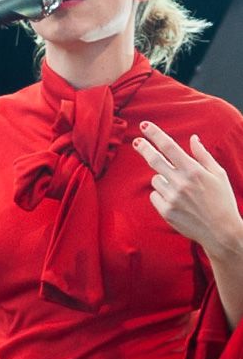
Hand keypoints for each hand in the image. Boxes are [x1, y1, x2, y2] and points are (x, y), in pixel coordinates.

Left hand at [133, 121, 242, 258]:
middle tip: (136, 142)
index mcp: (194, 171)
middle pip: (154, 160)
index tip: (144, 125)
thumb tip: (192, 138)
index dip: (154, 134)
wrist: (222, 232)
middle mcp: (181, 183)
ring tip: (180, 189)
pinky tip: (176, 201)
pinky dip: (161, 194)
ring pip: (155, 179)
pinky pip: (154, 195)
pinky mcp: (166, 212)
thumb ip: (203, 155)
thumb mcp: (218, 174)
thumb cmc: (222, 200)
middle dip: (143, 148)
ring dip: (162, 179)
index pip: (169, 146)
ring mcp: (172, 198)